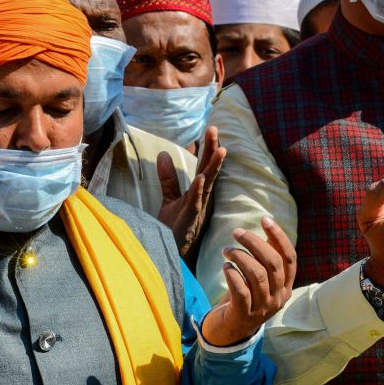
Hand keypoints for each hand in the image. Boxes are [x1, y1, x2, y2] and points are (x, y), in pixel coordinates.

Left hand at [157, 127, 226, 261]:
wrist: (171, 256)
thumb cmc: (174, 228)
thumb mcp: (170, 199)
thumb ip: (168, 178)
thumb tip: (163, 153)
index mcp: (199, 192)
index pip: (203, 166)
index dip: (207, 149)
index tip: (210, 128)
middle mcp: (202, 199)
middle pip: (208, 171)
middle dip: (212, 150)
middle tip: (214, 129)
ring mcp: (198, 210)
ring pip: (208, 185)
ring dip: (212, 168)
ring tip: (220, 150)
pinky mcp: (190, 220)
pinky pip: (195, 204)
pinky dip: (198, 191)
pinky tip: (200, 178)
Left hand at [202, 217, 295, 346]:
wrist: (230, 331)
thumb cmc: (245, 297)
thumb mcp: (259, 277)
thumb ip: (266, 257)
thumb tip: (268, 229)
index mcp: (286, 286)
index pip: (290, 257)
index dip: (279, 236)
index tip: (265, 219)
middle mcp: (278, 297)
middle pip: (272, 263)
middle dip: (254, 243)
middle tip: (236, 232)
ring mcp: (263, 308)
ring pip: (257, 275)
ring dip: (240, 256)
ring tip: (226, 250)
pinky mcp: (244, 314)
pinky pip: (241, 290)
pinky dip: (232, 275)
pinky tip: (225, 267)